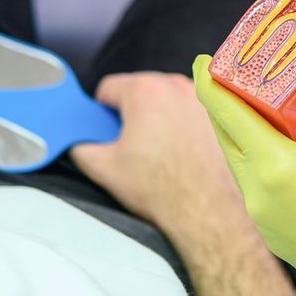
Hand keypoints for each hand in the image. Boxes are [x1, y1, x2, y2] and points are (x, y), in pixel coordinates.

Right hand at [71, 73, 254, 249]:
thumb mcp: (102, 167)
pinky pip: (187, 108)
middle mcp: (176, 86)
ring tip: (157, 149)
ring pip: (164, 98)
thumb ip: (79, 146)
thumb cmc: (162, 189)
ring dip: (155, 116)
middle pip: (137, 89)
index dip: (101, 112)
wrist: (206, 209)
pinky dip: (179, 122)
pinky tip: (178, 149)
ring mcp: (200, 98)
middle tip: (130, 145)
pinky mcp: (217, 113)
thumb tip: (78, 140)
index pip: (107, 88)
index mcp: (145, 91)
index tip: (106, 131)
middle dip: (129, 112)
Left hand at [192, 43, 295, 295]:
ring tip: (256, 109)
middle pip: (225, 140)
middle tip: (230, 75)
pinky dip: (259, 165)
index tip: (205, 58)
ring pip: (240, 168)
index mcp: (275, 169)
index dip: (210, 82)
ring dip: (241, 137)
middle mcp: (258, 198)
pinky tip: (280, 153)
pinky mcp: (278, 241)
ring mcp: (265, 224)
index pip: (225, 114)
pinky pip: (256, 193)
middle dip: (222, 106)